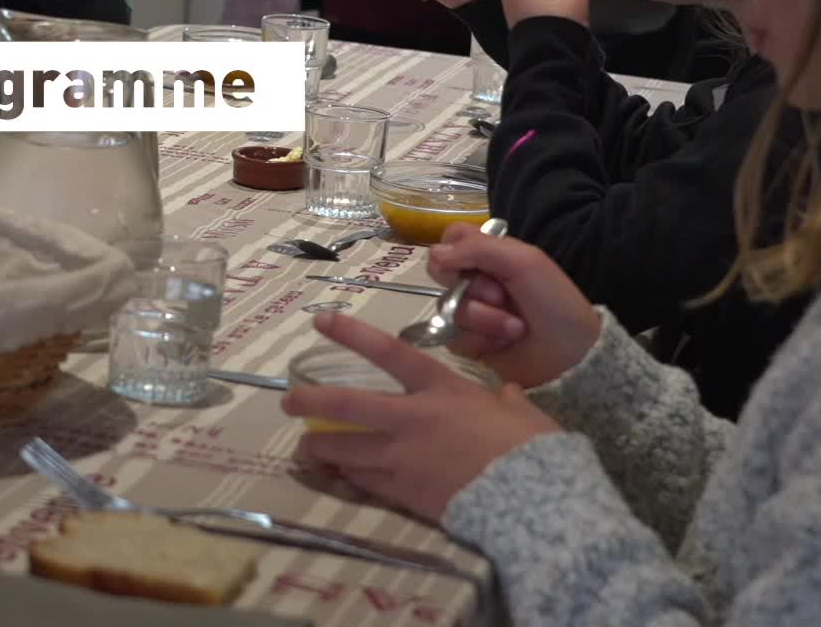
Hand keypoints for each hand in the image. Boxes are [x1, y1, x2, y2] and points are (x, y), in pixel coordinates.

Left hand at [282, 312, 563, 521]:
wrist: (532, 501)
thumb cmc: (531, 448)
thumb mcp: (521, 412)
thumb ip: (504, 400)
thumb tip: (506, 393)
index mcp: (441, 390)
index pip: (389, 352)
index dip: (352, 334)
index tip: (321, 320)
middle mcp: (412, 419)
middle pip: (348, 404)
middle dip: (312, 400)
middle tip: (288, 400)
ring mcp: (403, 458)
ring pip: (346, 448)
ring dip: (320, 446)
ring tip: (303, 447)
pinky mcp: (405, 493)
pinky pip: (365, 481)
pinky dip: (350, 476)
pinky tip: (338, 475)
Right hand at [425, 223, 603, 388]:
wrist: (571, 356)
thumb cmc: (553, 302)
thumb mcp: (524, 262)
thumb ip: (478, 248)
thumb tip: (435, 254)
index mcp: (492, 256)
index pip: (451, 239)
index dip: (454, 250)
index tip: (471, 263)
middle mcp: (477, 281)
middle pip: (442, 273)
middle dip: (474, 288)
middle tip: (502, 297)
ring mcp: (471, 313)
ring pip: (448, 307)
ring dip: (484, 319)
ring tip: (514, 329)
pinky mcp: (469, 343)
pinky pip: (452, 336)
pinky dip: (480, 340)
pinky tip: (503, 344)